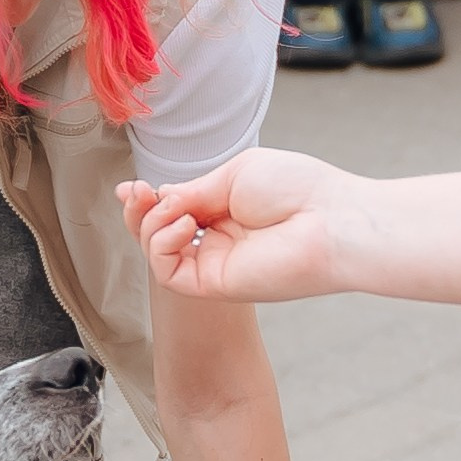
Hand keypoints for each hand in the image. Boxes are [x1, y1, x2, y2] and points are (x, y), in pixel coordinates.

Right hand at [120, 149, 375, 305]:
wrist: (329, 219)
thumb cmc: (297, 189)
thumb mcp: (233, 175)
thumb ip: (193, 191)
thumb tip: (159, 198)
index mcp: (226, 211)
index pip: (173, 211)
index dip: (148, 200)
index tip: (131, 187)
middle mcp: (219, 240)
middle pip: (159, 232)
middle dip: (141, 211)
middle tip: (139, 192)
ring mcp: (216, 264)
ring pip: (159, 253)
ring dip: (151, 225)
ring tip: (176, 208)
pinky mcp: (216, 285)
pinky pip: (169, 272)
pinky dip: (163, 244)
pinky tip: (185, 224)